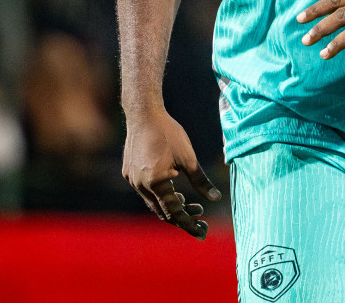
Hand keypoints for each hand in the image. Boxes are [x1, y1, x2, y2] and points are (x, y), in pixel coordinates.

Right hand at [121, 106, 220, 239]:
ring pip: (152, 202)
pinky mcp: (128, 172)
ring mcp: (132, 180)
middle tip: (201, 217)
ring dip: (170, 206)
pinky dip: (159, 195)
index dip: (189, 224)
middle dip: (182, 217)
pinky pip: (145, 191)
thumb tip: (216, 198)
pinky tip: (172, 189)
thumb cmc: (169, 133)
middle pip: (162, 212)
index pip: (174, 213)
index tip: (202, 232)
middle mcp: (141, 185)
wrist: (143, 114)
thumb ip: (201, 181)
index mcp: (156, 183)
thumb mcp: (188, 158)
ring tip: (188, 202)